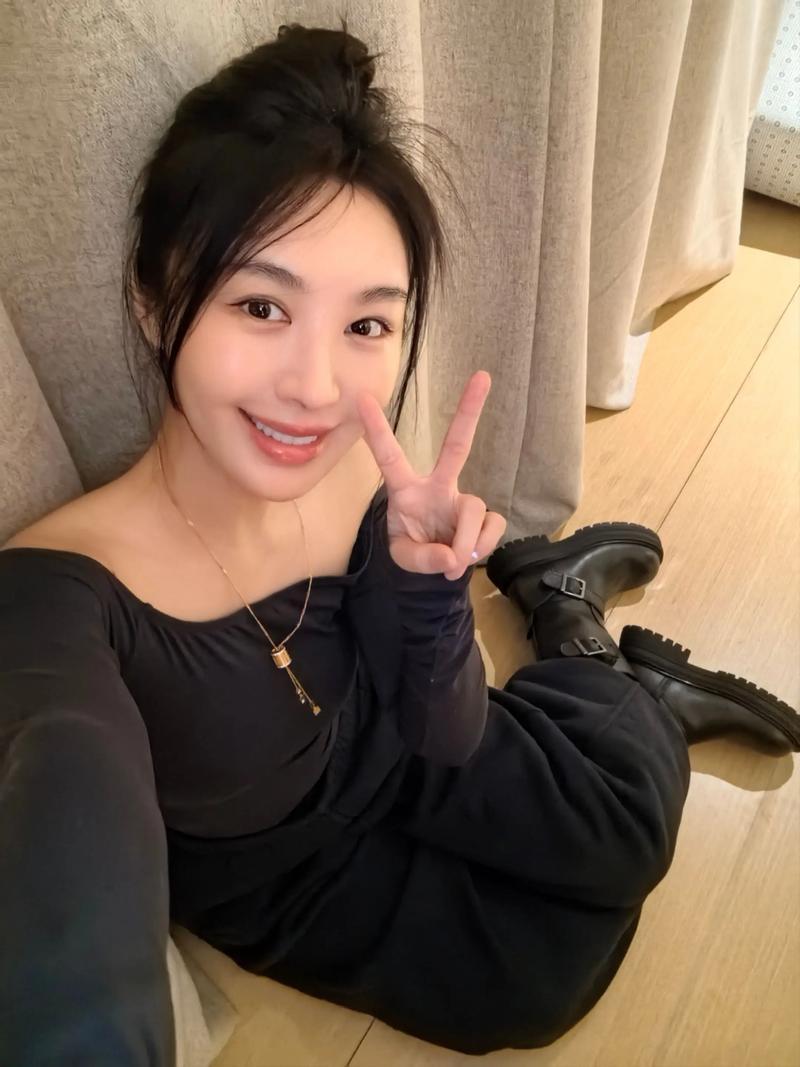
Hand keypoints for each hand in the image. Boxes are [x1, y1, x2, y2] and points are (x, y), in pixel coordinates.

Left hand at [356, 370, 506, 579]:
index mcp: (406, 491)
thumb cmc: (415, 550)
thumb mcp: (404, 558)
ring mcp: (463, 499)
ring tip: (455, 562)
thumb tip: (452, 556)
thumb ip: (423, 558)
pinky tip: (470, 556)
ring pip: (473, 509)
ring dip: (467, 541)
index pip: (389, 457)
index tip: (363, 398)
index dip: (377, 430)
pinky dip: (482, 546)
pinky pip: (492, 526)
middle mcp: (437, 487)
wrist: (438, 569)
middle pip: (457, 445)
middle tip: (483, 376)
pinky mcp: (485, 516)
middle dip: (469, 411)